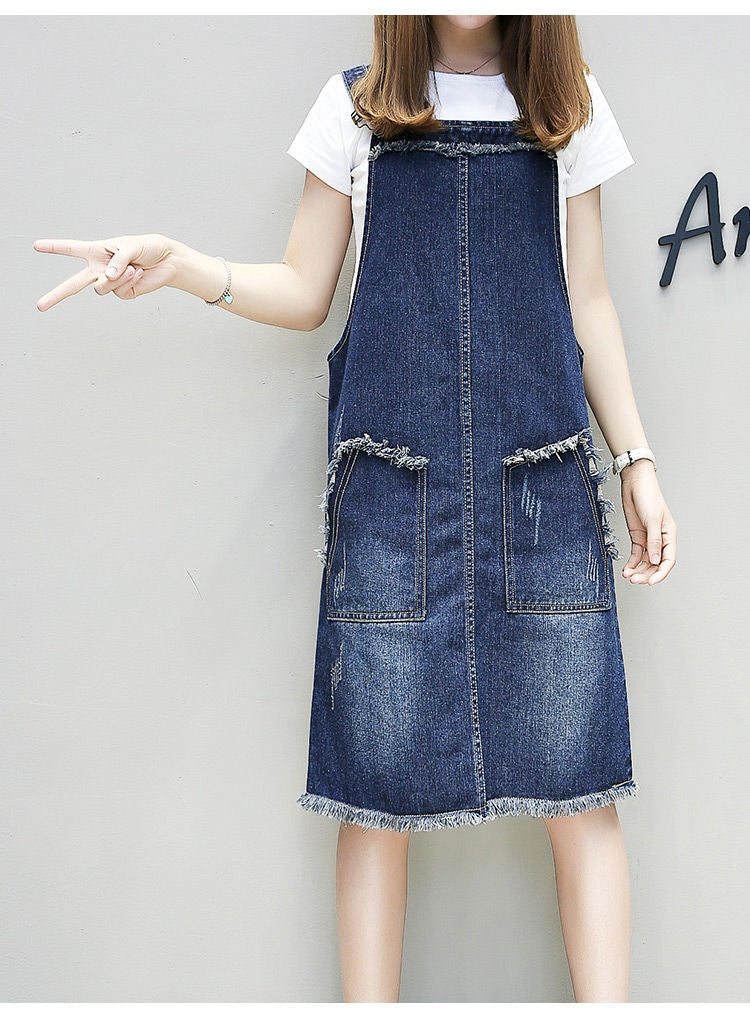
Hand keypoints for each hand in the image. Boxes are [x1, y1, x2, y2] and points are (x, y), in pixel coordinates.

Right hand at [33, 233, 177, 310]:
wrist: (167, 261)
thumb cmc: (147, 247)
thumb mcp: (130, 246)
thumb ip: (117, 261)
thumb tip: (106, 278)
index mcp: (97, 251)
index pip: (71, 249)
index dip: (54, 247)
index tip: (36, 246)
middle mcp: (100, 268)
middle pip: (73, 284)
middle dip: (56, 295)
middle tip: (40, 306)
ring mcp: (111, 282)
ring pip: (101, 288)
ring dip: (118, 278)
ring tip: (133, 267)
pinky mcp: (123, 292)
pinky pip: (119, 292)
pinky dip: (130, 282)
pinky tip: (139, 273)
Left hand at [619, 460, 676, 584]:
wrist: (635, 484)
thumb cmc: (648, 497)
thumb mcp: (652, 520)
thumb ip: (654, 541)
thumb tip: (655, 561)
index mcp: (669, 535)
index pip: (668, 560)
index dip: (660, 573)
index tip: (650, 582)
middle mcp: (660, 539)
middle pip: (656, 563)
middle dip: (646, 574)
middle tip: (634, 580)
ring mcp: (648, 538)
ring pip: (646, 561)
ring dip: (638, 570)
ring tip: (628, 576)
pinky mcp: (638, 536)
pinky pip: (636, 554)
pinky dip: (632, 563)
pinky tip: (626, 569)